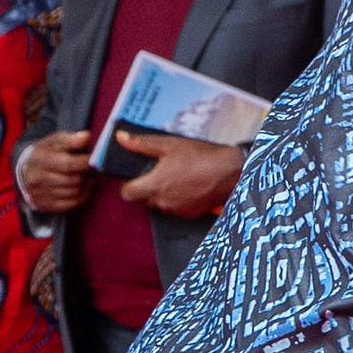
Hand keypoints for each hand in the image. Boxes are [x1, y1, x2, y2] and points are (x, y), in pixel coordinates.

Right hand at [15, 129, 99, 219]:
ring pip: (75, 193)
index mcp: (39, 159)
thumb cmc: (45, 153)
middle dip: (87, 174)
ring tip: (86, 176)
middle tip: (93, 168)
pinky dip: (82, 196)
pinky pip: (72, 204)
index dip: (86, 163)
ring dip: (86, 185)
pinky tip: (81, 187)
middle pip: (73, 180)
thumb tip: (86, 137)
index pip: (68, 164)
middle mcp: (36, 178)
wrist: (25, 170)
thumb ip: (71, 139)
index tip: (96, 159)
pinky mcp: (43, 206)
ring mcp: (38, 194)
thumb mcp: (54, 141)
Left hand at [113, 127, 248, 222]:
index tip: (138, 178)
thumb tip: (120, 138)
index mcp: (154, 185)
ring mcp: (177, 210)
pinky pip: (176, 209)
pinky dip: (179, 200)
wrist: (231, 172)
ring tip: (180, 179)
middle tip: (163, 174)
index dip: (129, 185)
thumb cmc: (201, 157)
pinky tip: (190, 187)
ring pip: (161, 205)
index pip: (127, 194)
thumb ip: (142, 144)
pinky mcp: (190, 214)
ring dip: (164, 195)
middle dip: (149, 189)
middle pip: (144, 200)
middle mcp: (163, 202)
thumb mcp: (170, 145)